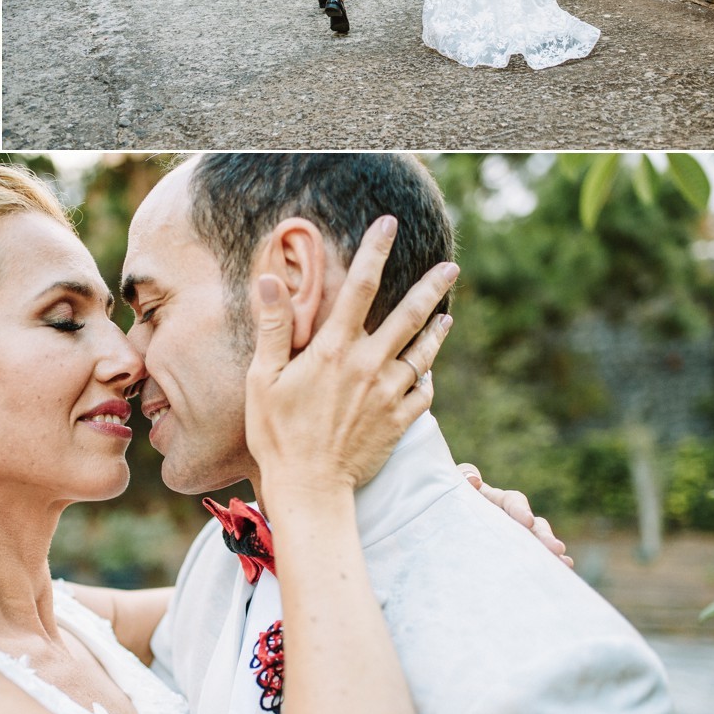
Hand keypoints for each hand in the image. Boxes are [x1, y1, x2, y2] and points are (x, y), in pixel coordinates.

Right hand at [246, 216, 457, 499]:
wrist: (310, 489)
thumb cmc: (277, 434)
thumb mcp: (262, 378)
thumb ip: (274, 327)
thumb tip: (271, 278)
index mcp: (334, 350)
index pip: (360, 287)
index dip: (375, 251)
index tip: (388, 224)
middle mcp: (369, 366)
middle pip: (409, 315)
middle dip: (431, 286)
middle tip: (451, 264)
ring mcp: (389, 395)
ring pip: (423, 353)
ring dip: (437, 330)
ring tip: (447, 313)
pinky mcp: (400, 422)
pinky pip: (423, 392)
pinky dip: (427, 377)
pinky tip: (428, 368)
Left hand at [460, 465, 572, 565]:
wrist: (452, 519)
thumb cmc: (455, 500)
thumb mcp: (456, 487)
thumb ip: (464, 479)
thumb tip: (472, 480)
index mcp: (497, 500)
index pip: (513, 501)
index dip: (520, 510)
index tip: (527, 521)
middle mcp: (513, 519)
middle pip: (533, 525)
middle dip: (544, 536)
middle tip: (557, 549)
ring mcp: (518, 537)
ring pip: (538, 542)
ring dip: (551, 552)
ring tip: (565, 564)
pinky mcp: (519, 552)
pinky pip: (535, 556)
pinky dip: (547, 564)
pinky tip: (561, 573)